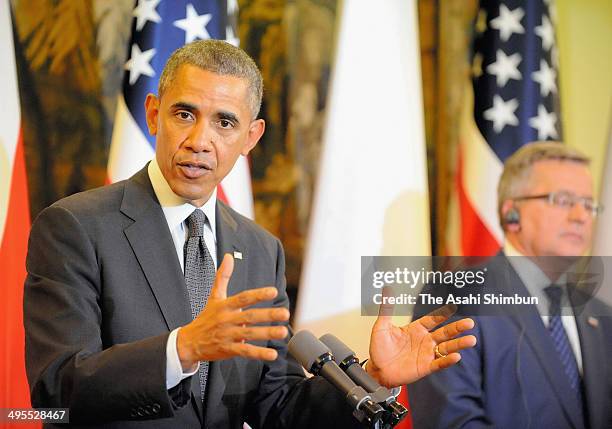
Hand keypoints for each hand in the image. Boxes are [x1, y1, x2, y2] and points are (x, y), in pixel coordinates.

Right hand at [177, 254, 289, 369]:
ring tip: (283, 332)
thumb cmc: (205, 318)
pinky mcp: (228, 349)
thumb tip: (229, 256)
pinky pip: (245, 351)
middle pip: (249, 316)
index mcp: (225, 306)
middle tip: (285, 313)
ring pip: (249, 334)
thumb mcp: (214, 297)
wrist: (188, 342)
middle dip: (268, 315)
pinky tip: (272, 355)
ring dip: (267, 333)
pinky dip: (258, 353)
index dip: (258, 294)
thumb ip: (222, 277)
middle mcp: (227, 320)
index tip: (273, 291)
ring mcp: (227, 335)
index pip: (243, 298)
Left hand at [366, 300, 475, 387]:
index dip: (442, 313)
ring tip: (471, 340)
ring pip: (446, 347)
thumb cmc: (379, 349)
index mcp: (415, 329)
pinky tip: (456, 356)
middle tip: (470, 322)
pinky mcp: (425, 367)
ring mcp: (426, 354)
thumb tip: (387, 290)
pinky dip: (448, 360)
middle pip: (444, 332)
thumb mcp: (382, 327)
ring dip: (458, 344)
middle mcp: (424, 340)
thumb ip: (387, 309)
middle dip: (457, 327)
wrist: (376, 370)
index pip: (432, 319)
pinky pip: (439, 363)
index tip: (453, 306)